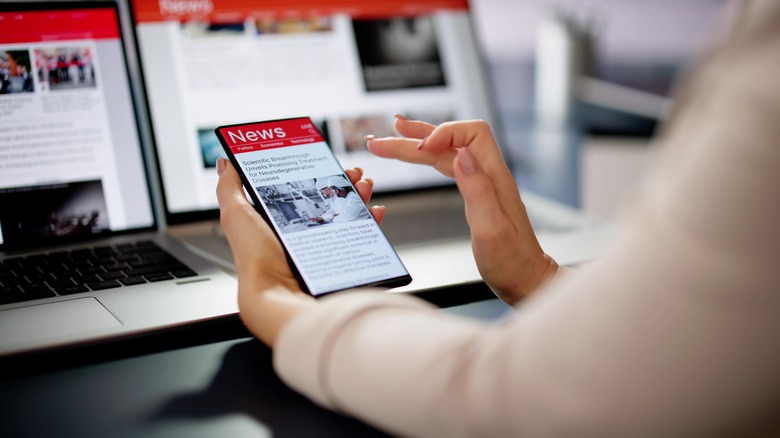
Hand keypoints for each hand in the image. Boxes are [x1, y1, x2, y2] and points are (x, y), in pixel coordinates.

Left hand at [215, 159, 383, 344]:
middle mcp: (302, 235)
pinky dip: (371, 222)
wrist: (279, 295)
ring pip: (347, 215)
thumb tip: (225, 162)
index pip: (301, 191)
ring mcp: (323, 249)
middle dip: (342, 182)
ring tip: (364, 185)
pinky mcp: (342, 262)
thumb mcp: (236, 215)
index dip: (315, 173)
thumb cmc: (256, 259)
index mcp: (279, 223)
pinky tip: (374, 211)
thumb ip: (229, 187)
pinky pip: (362, 238)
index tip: (327, 159)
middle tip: (351, 172)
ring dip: (359, 196)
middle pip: (328, 200)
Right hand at [367, 116, 557, 302]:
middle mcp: (488, 174)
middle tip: (380, 141)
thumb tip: (462, 155)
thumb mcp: (492, 230)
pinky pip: (446, 167)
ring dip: (414, 145)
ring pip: (445, 153)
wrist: (525, 278)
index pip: (472, 133)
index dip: (444, 133)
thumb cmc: (511, 260)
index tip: (420, 148)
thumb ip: (477, 190)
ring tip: (386, 142)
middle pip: (450, 141)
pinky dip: (426, 160)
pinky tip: (415, 156)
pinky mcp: (474, 193)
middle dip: (414, 137)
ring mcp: (481, 182)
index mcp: (495, 177)